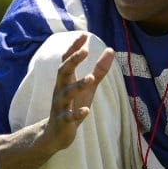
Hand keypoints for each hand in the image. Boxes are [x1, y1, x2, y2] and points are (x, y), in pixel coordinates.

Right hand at [42, 33, 114, 151]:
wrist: (57, 133)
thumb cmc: (73, 105)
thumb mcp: (88, 87)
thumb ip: (99, 70)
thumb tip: (111, 50)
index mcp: (65, 80)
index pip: (67, 59)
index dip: (74, 47)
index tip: (83, 35)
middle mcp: (60, 90)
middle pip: (62, 71)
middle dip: (72, 60)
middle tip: (85, 51)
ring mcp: (60, 105)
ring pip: (66, 93)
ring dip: (78, 85)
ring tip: (91, 78)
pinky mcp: (62, 121)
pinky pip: (68, 116)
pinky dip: (77, 113)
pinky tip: (86, 110)